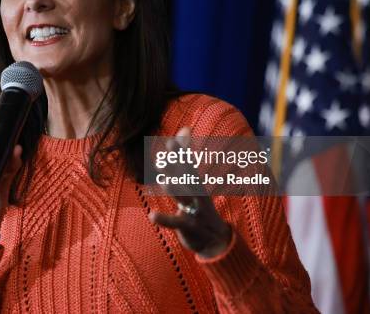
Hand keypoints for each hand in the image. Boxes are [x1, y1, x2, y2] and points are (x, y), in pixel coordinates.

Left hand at [149, 127, 231, 258]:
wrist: (216, 240)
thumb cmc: (199, 206)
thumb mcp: (191, 182)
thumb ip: (183, 156)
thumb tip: (184, 128)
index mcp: (196, 183)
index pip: (188, 166)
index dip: (180, 155)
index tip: (170, 142)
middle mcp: (197, 194)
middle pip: (187, 179)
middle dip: (177, 169)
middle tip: (162, 159)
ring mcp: (195, 210)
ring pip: (185, 199)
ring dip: (175, 190)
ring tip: (164, 182)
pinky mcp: (190, 227)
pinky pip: (177, 222)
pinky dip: (165, 219)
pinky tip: (152, 215)